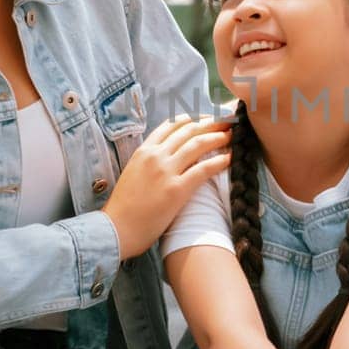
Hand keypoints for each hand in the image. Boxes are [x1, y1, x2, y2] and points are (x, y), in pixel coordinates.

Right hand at [100, 114, 229, 257]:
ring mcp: (166, 171)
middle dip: (211, 124)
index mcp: (144, 151)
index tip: (207, 118)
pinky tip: (230, 158)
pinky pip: (203, 169)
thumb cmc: (124, 207)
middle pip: (188, 130)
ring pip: (197, 145)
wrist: (117, 229)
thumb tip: (170, 156)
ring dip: (218, 137)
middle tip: (227, 122)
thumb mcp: (133, 173)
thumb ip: (150, 161)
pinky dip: (219, 161)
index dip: (193, 119)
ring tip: (231, 137)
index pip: (172, 125)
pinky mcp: (176, 189)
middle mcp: (155, 156)